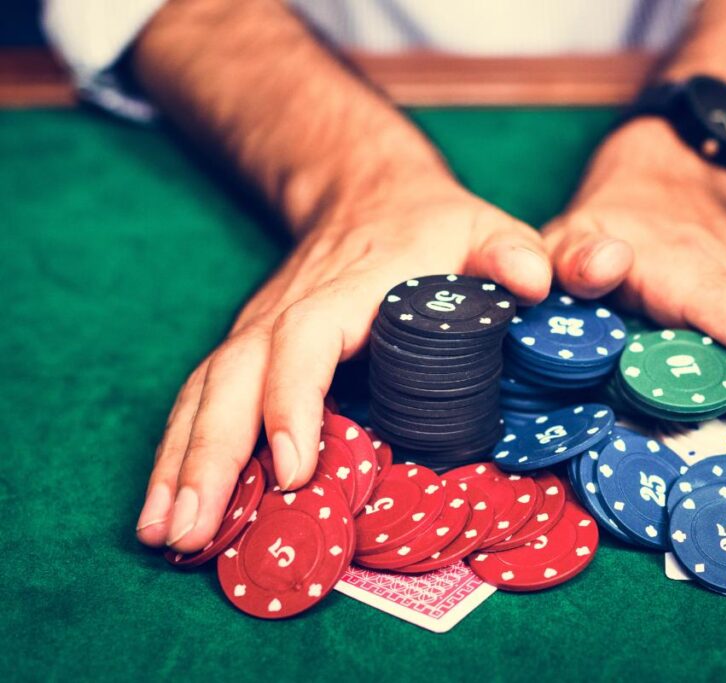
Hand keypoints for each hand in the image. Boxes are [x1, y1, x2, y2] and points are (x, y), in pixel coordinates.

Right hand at [136, 169, 550, 550]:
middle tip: (191, 531)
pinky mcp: (249, 353)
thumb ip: (511, 250)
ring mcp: (259, 333)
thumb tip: (536, 283)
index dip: (293, 401)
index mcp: (345, 290)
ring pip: (205, 396)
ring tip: (163, 535)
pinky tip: (168, 508)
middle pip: (232, 379)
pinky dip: (181, 455)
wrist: (370, 196)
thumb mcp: (480, 226)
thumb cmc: (430, 226)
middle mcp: (286, 313)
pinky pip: (204, 403)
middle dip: (210, 456)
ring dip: (180, 466)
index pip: (305, 341)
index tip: (295, 467)